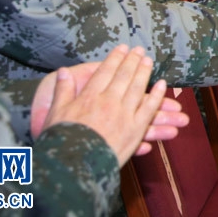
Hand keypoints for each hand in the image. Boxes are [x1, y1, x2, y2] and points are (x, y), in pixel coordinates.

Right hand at [30, 45, 188, 165]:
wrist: (74, 168)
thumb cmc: (61, 141)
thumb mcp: (55, 113)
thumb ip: (61, 90)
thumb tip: (62, 71)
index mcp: (89, 97)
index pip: (105, 72)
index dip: (115, 58)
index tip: (123, 48)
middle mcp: (109, 103)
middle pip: (124, 76)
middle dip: (132, 61)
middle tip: (140, 50)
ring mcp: (123, 116)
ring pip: (138, 89)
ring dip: (144, 73)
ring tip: (149, 61)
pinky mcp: (134, 131)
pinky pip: (148, 109)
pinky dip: (156, 96)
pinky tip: (162, 85)